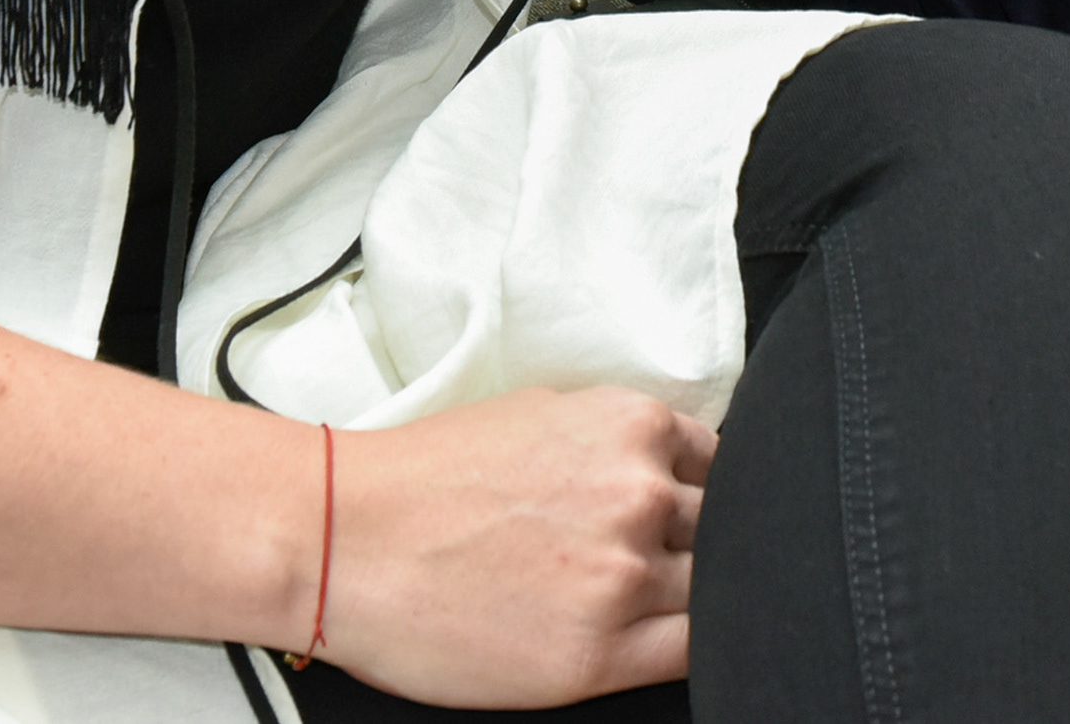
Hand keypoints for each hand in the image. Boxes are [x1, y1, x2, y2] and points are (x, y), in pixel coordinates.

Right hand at [317, 385, 715, 706]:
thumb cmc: (427, 475)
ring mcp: (625, 578)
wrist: (344, 538)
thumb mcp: (539, 414)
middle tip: (653, 562)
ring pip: (714, 593)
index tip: (685, 518)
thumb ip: (616, 439)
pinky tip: (649, 638)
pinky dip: (688, 647)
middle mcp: (640, 495)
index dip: (705, 498)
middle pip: (725, 529)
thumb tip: (668, 467)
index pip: (722, 466)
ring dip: (689, 597)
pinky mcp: (598, 656)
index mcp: (630, 426)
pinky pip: (690, 655)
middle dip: (700, 545)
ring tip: (632, 600)